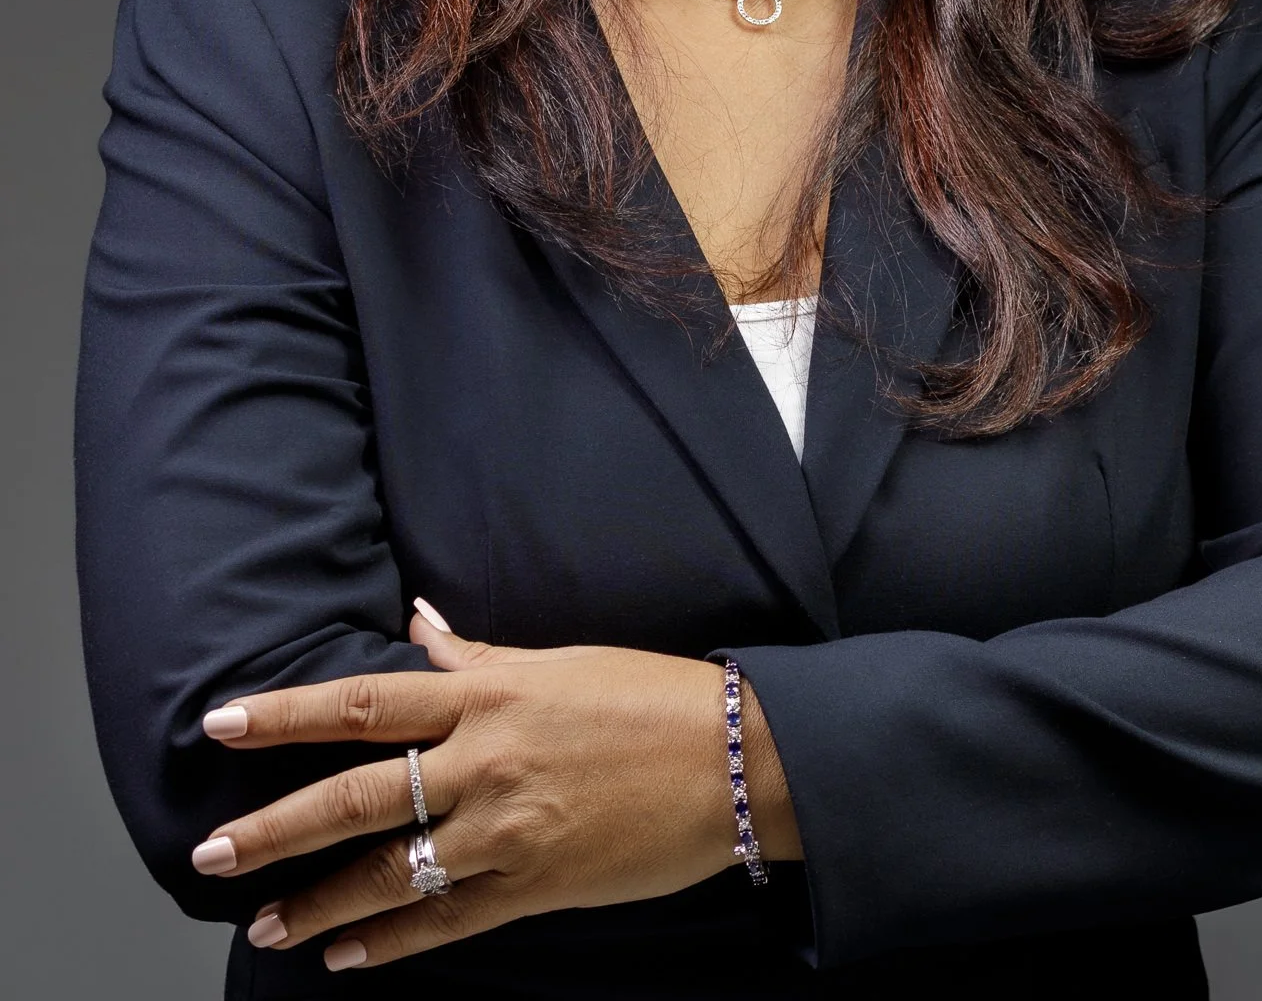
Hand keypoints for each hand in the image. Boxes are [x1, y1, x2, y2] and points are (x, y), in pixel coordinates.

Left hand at [189, 609, 799, 970]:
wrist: (735, 759)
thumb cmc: (648, 696)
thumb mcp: (557, 662)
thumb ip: (478, 654)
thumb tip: (419, 622)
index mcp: (489, 693)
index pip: (366, 700)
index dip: (287, 712)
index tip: (223, 722)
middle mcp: (485, 759)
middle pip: (357, 793)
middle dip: (276, 826)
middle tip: (209, 854)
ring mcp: (507, 827)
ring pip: (389, 870)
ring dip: (318, 902)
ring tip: (263, 922)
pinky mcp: (535, 883)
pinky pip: (445, 921)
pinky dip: (389, 942)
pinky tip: (346, 956)